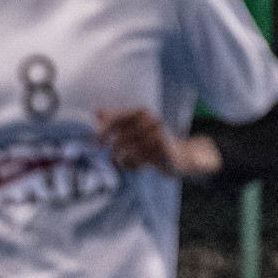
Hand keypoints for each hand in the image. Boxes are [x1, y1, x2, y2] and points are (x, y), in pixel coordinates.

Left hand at [95, 108, 221, 177]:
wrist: (182, 156)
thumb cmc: (152, 141)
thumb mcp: (135, 128)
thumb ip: (116, 119)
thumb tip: (95, 111)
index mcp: (143, 112)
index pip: (120, 118)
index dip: (106, 130)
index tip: (95, 141)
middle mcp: (152, 121)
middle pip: (121, 139)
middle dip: (113, 152)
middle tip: (111, 160)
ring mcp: (160, 135)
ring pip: (128, 152)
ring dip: (123, 161)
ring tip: (124, 164)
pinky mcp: (165, 151)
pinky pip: (140, 160)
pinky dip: (133, 166)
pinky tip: (137, 166)